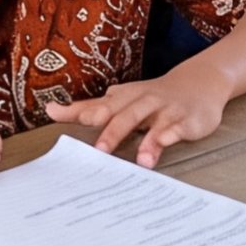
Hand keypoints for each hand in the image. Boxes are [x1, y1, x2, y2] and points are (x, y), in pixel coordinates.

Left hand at [46, 70, 230, 167]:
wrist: (196, 84)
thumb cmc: (149, 97)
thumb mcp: (117, 100)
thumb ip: (86, 108)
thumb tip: (49, 110)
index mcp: (123, 98)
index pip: (101, 107)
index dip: (86, 114)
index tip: (70, 121)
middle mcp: (143, 102)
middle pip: (125, 116)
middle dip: (112, 133)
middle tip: (100, 152)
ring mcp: (167, 110)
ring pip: (155, 124)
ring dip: (148, 142)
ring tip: (141, 162)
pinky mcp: (188, 120)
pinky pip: (180, 127)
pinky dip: (173, 134)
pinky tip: (166, 142)